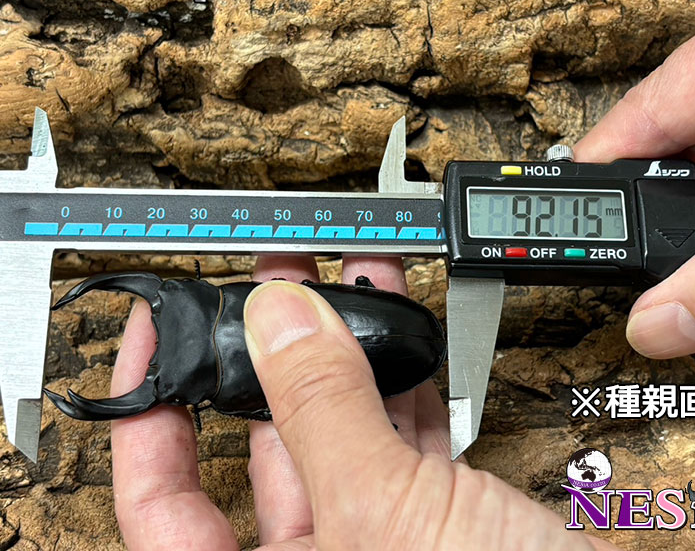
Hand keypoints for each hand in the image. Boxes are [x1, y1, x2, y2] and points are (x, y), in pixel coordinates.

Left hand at [110, 255, 613, 549]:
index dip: (146, 414)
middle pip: (259, 445)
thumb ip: (323, 411)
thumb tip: (276, 319)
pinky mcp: (438, 520)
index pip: (161, 501)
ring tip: (339, 279)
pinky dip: (402, 380)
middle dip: (265, 353)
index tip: (157, 336)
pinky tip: (400, 332)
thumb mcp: (388, 515)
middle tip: (268, 282)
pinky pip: (401, 438)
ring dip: (342, 352)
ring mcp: (379, 541)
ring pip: (339, 431)